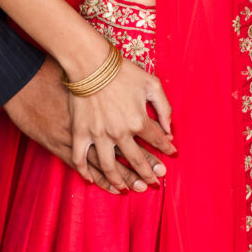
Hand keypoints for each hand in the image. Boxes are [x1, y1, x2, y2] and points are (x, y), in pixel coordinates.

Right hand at [69, 56, 174, 191]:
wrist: (90, 62)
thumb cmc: (122, 71)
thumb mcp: (151, 83)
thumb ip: (164, 107)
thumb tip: (170, 129)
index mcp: (138, 120)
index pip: (157, 141)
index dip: (166, 149)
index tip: (171, 154)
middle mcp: (120, 132)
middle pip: (137, 160)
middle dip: (149, 174)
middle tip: (154, 183)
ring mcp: (99, 135)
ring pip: (110, 167)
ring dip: (121, 181)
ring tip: (127, 189)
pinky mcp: (80, 132)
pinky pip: (81, 159)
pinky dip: (86, 173)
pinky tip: (92, 180)